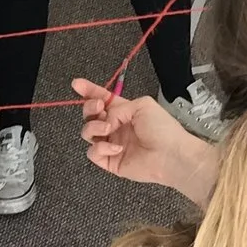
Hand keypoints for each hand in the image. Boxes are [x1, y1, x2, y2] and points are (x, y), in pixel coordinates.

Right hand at [73, 77, 216, 198]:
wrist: (170, 155)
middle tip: (98, 107)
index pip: (102, 99)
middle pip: (90, 115)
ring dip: (94, 127)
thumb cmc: (163, 129)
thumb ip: (118, 108)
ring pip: (87, 133)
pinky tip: (116, 147)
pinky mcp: (110, 161)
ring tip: (108, 129)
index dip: (89, 91)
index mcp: (125, 111)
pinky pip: (93, 152)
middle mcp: (116, 127)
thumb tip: (105, 120)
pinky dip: (101, 148)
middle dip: (89, 107)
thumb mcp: (141, 105)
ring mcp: (111, 143)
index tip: (77, 84)